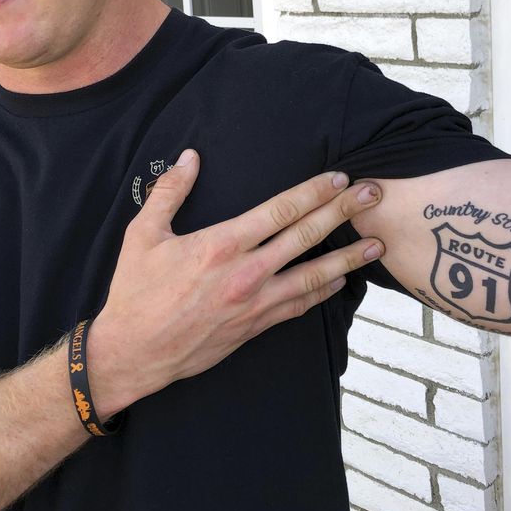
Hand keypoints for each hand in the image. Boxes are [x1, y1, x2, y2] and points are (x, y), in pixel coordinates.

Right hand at [86, 149, 382, 419]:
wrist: (133, 353)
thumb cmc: (135, 293)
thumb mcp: (142, 235)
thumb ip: (169, 191)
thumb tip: (189, 157)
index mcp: (221, 244)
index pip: (281, 210)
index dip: (314, 191)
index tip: (339, 177)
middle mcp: (246, 273)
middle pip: (307, 236)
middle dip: (343, 212)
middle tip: (374, 195)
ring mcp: (254, 303)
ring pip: (313, 276)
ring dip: (348, 258)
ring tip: (377, 244)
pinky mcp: (255, 327)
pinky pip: (299, 307)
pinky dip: (324, 292)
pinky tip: (341, 281)